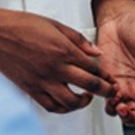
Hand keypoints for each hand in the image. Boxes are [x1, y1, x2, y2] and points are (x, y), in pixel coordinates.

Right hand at [0, 9, 116, 112]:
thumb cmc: (23, 25)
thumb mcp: (56, 25)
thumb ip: (79, 40)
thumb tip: (98, 52)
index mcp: (64, 51)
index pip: (94, 68)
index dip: (106, 75)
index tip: (111, 79)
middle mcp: (56, 68)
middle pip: (89, 86)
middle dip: (105, 91)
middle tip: (110, 92)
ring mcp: (42, 81)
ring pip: (70, 102)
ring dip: (83, 103)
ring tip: (87, 97)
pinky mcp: (30, 90)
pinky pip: (50, 106)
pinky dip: (62, 108)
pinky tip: (67, 103)